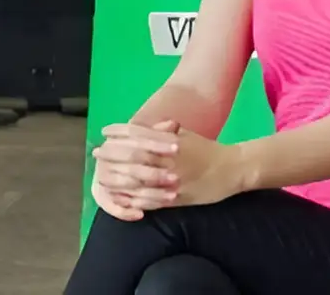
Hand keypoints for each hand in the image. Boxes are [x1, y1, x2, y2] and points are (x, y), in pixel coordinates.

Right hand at [91, 120, 179, 220]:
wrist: (110, 165)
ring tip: (172, 196)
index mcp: (115, 139)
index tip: (177, 148)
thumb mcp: (146, 139)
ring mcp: (103, 178)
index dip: (158, 144)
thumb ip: (159, 132)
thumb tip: (173, 124)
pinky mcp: (102, 197)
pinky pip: (113, 207)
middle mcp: (105, 158)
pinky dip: (126, 212)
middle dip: (155, 173)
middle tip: (176, 177)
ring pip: (127, 187)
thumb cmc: (136, 150)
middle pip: (132, 165)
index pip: (137, 140)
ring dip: (150, 193)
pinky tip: (141, 214)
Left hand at [102, 124, 245, 207]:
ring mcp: (171, 180)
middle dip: (113, 154)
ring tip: (102, 177)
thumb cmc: (208, 150)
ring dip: (118, 179)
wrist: (232, 170)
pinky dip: (133, 200)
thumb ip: (166, 132)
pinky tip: (121, 198)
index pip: (140, 134)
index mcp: (171, 141)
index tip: (105, 131)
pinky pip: (150, 201)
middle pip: (134, 156)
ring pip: (138, 181)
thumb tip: (146, 128)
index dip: (120, 132)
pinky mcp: (176, 199)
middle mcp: (169, 159)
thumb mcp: (187, 136)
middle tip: (98, 153)